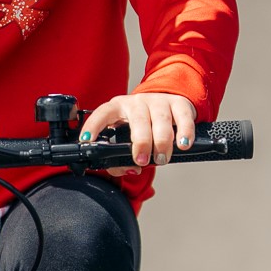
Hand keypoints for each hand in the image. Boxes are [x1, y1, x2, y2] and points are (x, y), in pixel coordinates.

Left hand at [78, 91, 198, 172]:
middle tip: (141, 160)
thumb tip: (130, 169)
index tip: (86, 140)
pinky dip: (184, 132)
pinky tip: (183, 144)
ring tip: (161, 159)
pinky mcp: (179, 103)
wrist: (166, 102)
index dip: (93, 126)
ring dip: (162, 142)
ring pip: (161, 120)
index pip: (102, 114)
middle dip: (140, 142)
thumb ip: (119, 158)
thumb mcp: (125, 137)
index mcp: (117, 108)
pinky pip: (183, 117)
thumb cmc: (141, 127)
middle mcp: (137, 102)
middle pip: (138, 120)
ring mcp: (158, 102)